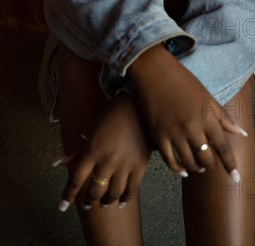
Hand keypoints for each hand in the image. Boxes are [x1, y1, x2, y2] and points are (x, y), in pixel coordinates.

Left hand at [54, 93, 152, 211]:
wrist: (136, 106)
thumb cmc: (110, 117)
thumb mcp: (90, 130)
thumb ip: (76, 151)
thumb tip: (57, 164)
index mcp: (92, 151)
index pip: (76, 179)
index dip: (68, 195)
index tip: (62, 207)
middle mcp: (106, 160)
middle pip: (94, 190)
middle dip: (89, 200)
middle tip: (88, 204)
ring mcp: (124, 164)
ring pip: (112, 193)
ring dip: (106, 201)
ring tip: (104, 203)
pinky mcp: (140, 165)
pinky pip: (131, 189)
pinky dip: (125, 198)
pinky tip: (121, 202)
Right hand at [128, 45, 246, 181]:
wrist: (155, 72)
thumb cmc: (184, 81)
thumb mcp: (207, 97)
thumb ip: (224, 118)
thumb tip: (242, 134)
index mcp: (207, 116)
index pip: (223, 147)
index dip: (230, 164)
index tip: (236, 179)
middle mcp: (192, 127)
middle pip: (206, 159)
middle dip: (211, 165)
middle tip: (211, 164)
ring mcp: (174, 133)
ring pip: (189, 162)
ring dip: (196, 168)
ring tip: (198, 167)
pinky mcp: (158, 136)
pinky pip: (170, 161)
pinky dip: (178, 169)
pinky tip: (183, 170)